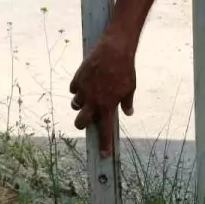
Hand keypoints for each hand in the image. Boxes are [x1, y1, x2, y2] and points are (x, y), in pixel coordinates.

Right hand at [69, 27, 136, 154]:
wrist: (114, 49)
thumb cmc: (125, 70)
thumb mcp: (130, 88)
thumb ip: (127, 103)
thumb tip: (128, 113)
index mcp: (107, 106)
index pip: (104, 131)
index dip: (104, 144)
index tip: (103, 154)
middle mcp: (92, 101)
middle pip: (80, 123)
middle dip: (83, 124)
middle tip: (89, 118)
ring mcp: (83, 90)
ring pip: (75, 105)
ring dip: (81, 104)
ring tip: (89, 97)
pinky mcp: (78, 78)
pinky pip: (74, 89)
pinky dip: (78, 89)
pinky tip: (86, 83)